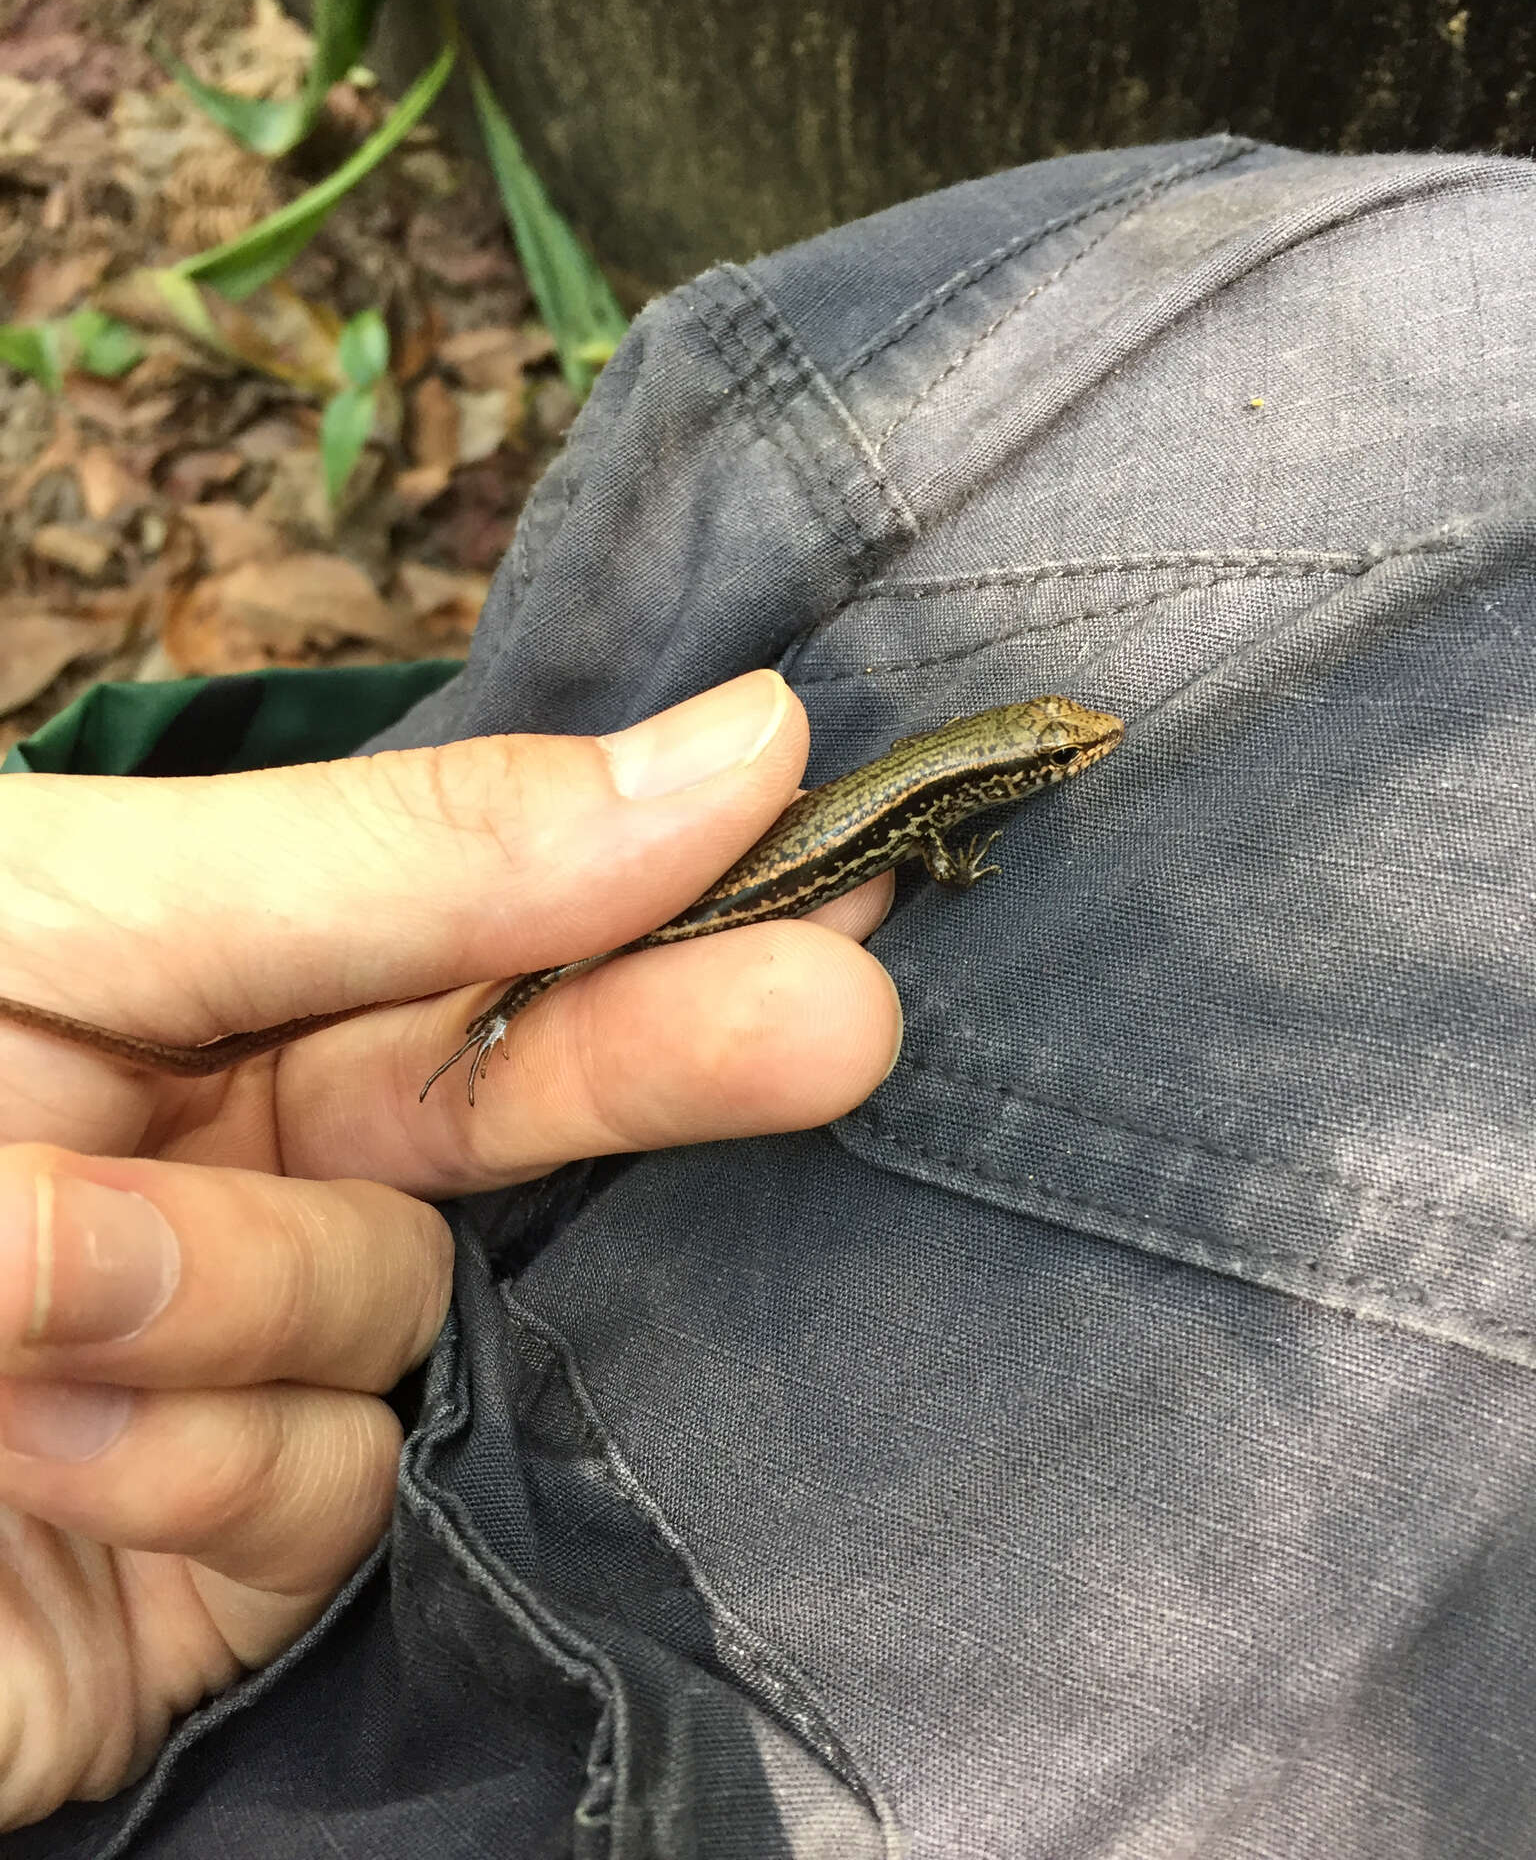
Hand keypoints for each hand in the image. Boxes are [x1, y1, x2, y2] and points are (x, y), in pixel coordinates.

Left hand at [0, 670, 902, 1825]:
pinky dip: (183, 1455)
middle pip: (516, 1105)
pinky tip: (28, 1436)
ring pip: (397, 1311)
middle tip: (844, 1017)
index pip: (478, 922)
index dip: (642, 876)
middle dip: (654, 1056)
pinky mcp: (217, 1568)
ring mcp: (249, 1375)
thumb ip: (392, 860)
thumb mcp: (63, 921)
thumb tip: (721, 751)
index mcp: (209, 988)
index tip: (803, 813)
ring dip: (220, 1283)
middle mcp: (254, 1164)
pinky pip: (322, 1492)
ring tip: (10, 1279)